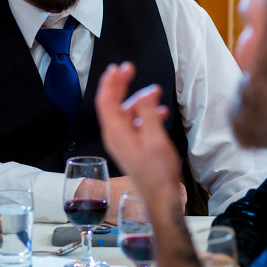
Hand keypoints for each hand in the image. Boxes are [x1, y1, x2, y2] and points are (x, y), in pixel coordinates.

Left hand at [95, 62, 183, 204]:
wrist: (160, 197)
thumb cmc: (158, 173)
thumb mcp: (155, 139)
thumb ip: (149, 113)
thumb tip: (146, 92)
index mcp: (116, 133)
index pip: (106, 102)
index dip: (110, 83)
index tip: (119, 68)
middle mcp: (115, 136)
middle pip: (112, 104)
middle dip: (119, 85)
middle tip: (128, 68)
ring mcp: (123, 141)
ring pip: (125, 112)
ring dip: (137, 100)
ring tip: (154, 92)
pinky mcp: (131, 146)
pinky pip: (134, 123)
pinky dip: (145, 113)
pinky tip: (160, 113)